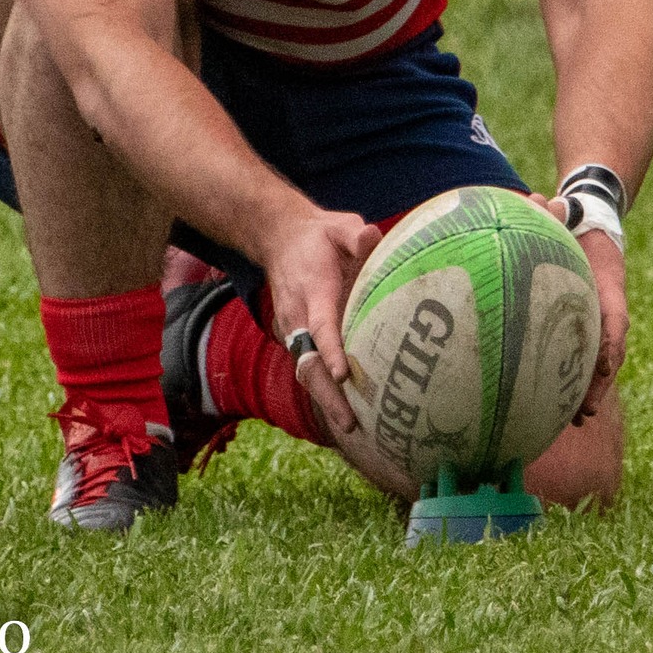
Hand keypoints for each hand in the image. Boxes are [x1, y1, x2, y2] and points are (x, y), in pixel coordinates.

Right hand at [261, 207, 381, 435]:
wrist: (279, 238)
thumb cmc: (319, 235)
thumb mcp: (339, 225)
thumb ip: (356, 235)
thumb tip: (372, 238)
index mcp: (313, 291)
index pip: (321, 327)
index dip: (332, 351)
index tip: (345, 374)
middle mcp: (298, 316)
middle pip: (308, 363)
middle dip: (328, 395)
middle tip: (350, 423)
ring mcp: (293, 329)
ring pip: (305, 371)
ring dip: (325, 400)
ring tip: (351, 426)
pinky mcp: (295, 337)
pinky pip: (306, 367)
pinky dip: (321, 390)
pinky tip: (343, 410)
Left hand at [569, 217, 627, 424]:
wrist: (589, 225)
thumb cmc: (576, 221)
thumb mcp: (567, 212)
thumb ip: (552, 210)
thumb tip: (535, 201)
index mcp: (608, 286)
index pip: (615, 318)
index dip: (610, 344)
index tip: (604, 365)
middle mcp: (606, 308)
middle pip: (610, 351)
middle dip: (598, 382)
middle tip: (585, 410)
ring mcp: (596, 320)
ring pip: (599, 360)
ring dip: (589, 390)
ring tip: (574, 419)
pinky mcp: (582, 327)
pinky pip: (580, 357)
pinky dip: (573, 381)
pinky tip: (551, 405)